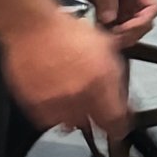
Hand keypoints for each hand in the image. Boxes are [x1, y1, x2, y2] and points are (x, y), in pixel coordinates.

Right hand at [2, 1, 130, 133]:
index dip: (120, 127)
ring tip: (72, 96)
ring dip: (76, 115)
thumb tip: (123, 97)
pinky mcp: (35, 106)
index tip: (120, 128)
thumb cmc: (67, 32)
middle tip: (95, 108)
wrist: (33, 28)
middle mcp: (80, 96)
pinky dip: (54, 113)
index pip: (117, 121)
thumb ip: (116, 75)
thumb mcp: (106, 47)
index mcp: (102, 80)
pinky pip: (49, 120)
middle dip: (98, 118)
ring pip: (72, 124)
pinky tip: (55, 95)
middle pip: (95, 125)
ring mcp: (56, 103)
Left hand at [81, 0, 156, 48]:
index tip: (125, 30)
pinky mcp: (108, 2)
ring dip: (119, 33)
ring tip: (105, 38)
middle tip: (114, 39)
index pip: (153, 7)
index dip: (142, 21)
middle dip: (131, 31)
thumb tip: (109, 20)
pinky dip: (108, 29)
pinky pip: (113, 21)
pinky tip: (99, 33)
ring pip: (128, 23)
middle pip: (143, 19)